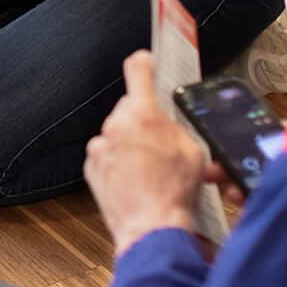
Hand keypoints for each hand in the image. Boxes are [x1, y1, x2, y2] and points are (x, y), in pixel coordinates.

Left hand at [84, 51, 207, 256]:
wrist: (151, 228)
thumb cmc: (175, 194)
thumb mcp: (194, 153)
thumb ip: (176, 128)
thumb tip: (167, 122)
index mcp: (144, 115)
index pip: (138, 71)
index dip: (143, 62)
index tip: (144, 58)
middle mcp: (116, 124)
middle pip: (129, 109)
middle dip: (144, 121)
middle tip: (161, 144)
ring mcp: (100, 145)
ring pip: (118, 134)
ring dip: (131, 144)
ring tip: (150, 170)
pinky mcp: (91, 164)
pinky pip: (107, 154)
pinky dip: (119, 162)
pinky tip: (135, 180)